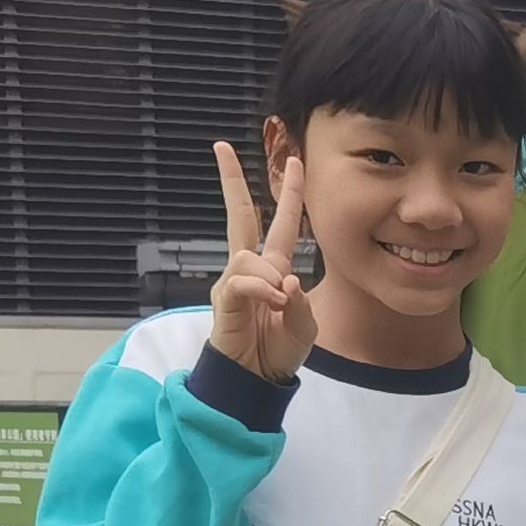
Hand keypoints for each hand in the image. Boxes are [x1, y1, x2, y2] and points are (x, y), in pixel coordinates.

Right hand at [210, 144, 315, 384]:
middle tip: (221, 147)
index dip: (289, 194)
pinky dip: (260, 288)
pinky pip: (240, 279)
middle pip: (240, 214)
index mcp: (274, 268)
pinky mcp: (221, 297)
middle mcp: (250, 268)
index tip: (294, 161)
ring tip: (276, 301)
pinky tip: (270, 303)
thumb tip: (285, 280)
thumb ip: (299, 304)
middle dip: (231, 181)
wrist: (255, 378)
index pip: (282, 223)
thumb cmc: (278, 350)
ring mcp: (232, 280)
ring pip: (249, 255)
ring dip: (269, 274)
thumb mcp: (303, 327)